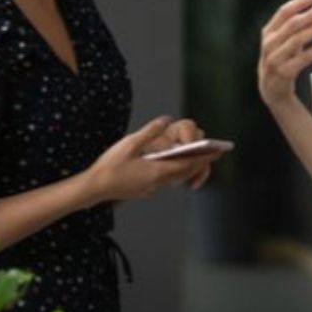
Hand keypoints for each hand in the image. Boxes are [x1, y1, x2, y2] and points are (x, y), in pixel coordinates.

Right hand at [89, 117, 222, 200]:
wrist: (94, 188)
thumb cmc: (110, 165)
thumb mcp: (130, 143)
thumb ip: (150, 131)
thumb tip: (166, 120)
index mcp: (157, 171)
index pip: (187, 164)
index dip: (203, 157)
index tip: (217, 152)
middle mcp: (157, 182)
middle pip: (184, 172)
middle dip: (199, 163)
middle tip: (213, 154)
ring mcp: (150, 188)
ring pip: (175, 178)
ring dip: (186, 169)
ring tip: (195, 159)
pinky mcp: (143, 191)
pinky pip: (164, 181)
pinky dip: (172, 173)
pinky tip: (169, 166)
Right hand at [258, 0, 311, 107]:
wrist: (272, 89)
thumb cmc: (282, 59)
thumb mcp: (284, 40)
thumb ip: (299, 25)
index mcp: (268, 32)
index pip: (283, 12)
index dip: (300, 2)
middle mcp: (269, 44)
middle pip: (291, 25)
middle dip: (310, 15)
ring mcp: (275, 59)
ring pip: (297, 40)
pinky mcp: (284, 73)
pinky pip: (303, 58)